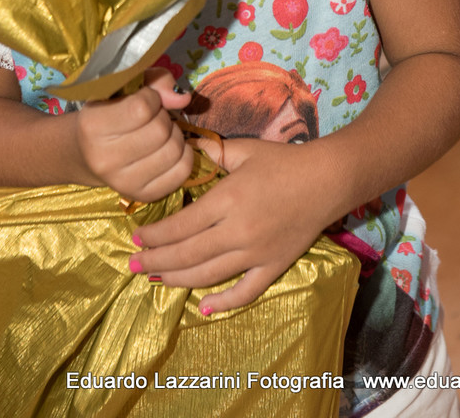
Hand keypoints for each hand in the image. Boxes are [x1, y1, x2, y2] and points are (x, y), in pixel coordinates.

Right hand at [75, 69, 192, 200]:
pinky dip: (184, 155)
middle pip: (160, 130)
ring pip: (173, 151)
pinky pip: (182, 172)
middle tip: (153, 118)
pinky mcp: (142, 195)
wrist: (87, 154)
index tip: (145, 99)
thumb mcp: (123, 88)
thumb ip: (154, 82)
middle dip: (163, 117)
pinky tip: (168, 149)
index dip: (152, 97)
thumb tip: (183, 99)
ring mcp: (123, 182)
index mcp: (93, 126)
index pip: (142, 107)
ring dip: (175, 135)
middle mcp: (104, 159)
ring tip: (160, 134)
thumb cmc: (108, 113)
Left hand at [131, 137, 335, 312]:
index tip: (136, 237)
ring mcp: (256, 253)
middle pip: (187, 254)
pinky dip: (223, 303)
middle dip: (156, 261)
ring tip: (156, 279)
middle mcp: (238, 231)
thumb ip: (211, 154)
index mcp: (227, 200)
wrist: (326, 180)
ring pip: (208, 275)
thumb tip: (184, 151)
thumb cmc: (283, 161)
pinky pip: (245, 292)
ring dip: (178, 280)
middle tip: (133, 263)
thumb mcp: (243, 150)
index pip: (181, 225)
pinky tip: (203, 308)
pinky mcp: (273, 266)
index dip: (155, 235)